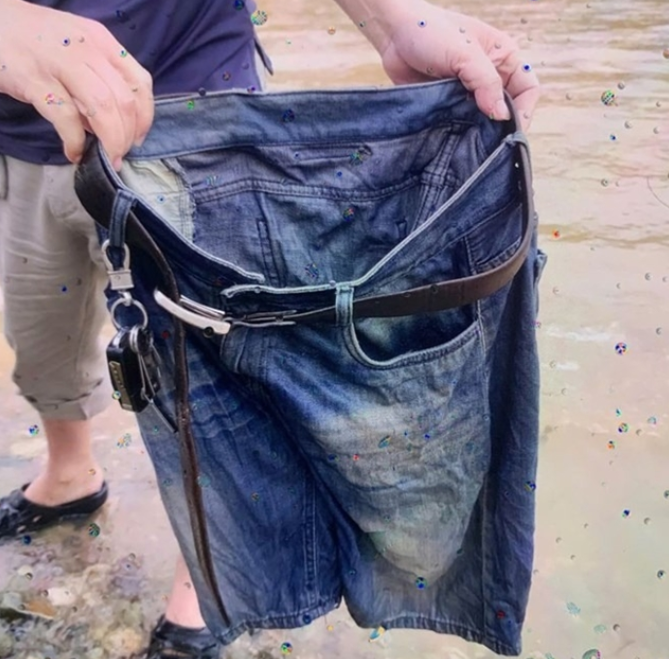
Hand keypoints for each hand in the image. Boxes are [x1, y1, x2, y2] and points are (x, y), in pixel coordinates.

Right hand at [0, 0, 153, 168]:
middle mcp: (86, 48)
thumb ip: (98, 81)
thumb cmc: (35, 39)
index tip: (138, 138)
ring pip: (102, 108)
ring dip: (110, 140)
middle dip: (127, 136)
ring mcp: (59, 62)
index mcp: (101, 41)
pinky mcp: (33, 78)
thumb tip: (113, 124)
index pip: (139, 82)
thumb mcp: (76, 49)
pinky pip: (66, 117)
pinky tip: (74, 151)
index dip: (145, 117)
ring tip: (106, 157)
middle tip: (119, 155)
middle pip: (124, 101)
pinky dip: (75, 141)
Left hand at [378, 1, 540, 130]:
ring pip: (483, 121)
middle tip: (490, 145)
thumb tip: (502, 115)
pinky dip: (459, 135)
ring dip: (479, 134)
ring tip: (472, 146)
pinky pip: (459, 125)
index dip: (525, 111)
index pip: (528, 89)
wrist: (392, 34)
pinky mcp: (447, 105)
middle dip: (501, 128)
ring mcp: (467, 93)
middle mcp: (488, 77)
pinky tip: (454, 143)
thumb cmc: (430, 31)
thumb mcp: (464, 53)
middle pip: (506, 110)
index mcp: (503, 58)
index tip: (511, 131)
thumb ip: (486, 83)